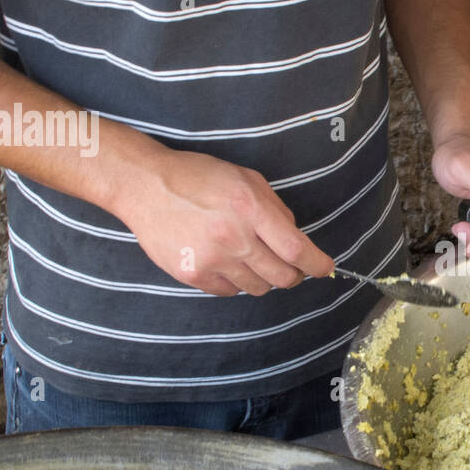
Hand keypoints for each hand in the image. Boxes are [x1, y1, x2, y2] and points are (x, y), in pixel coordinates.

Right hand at [114, 148, 333, 295]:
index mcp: (251, 209)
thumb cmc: (199, 178)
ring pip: (258, 288)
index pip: (296, 250)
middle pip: (282, 277)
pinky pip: (229, 292)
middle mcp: (234, 238)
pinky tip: (225, 262)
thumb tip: (297, 238)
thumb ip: (276, 209)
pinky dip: (235, 282)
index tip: (324, 268)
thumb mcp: (246, 179)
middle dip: (294, 276)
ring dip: (263, 278)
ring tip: (249, 257)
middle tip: (290, 268)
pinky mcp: (193, 275)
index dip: (317, 264)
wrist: (145, 186)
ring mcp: (212, 260)